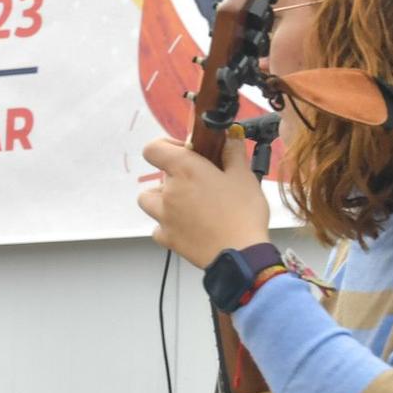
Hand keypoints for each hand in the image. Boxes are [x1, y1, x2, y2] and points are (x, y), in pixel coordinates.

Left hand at [137, 135, 271, 269]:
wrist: (240, 254)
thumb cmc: (242, 213)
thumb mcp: (244, 176)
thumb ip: (233, 153)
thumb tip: (230, 138)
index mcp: (185, 170)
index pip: (153, 149)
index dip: (165, 147)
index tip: (185, 152)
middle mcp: (169, 192)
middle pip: (157, 177)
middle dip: (174, 177)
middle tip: (198, 183)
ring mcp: (164, 216)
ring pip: (149, 201)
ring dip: (162, 199)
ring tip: (186, 204)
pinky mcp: (167, 238)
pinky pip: (157, 228)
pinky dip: (166, 225)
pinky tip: (185, 226)